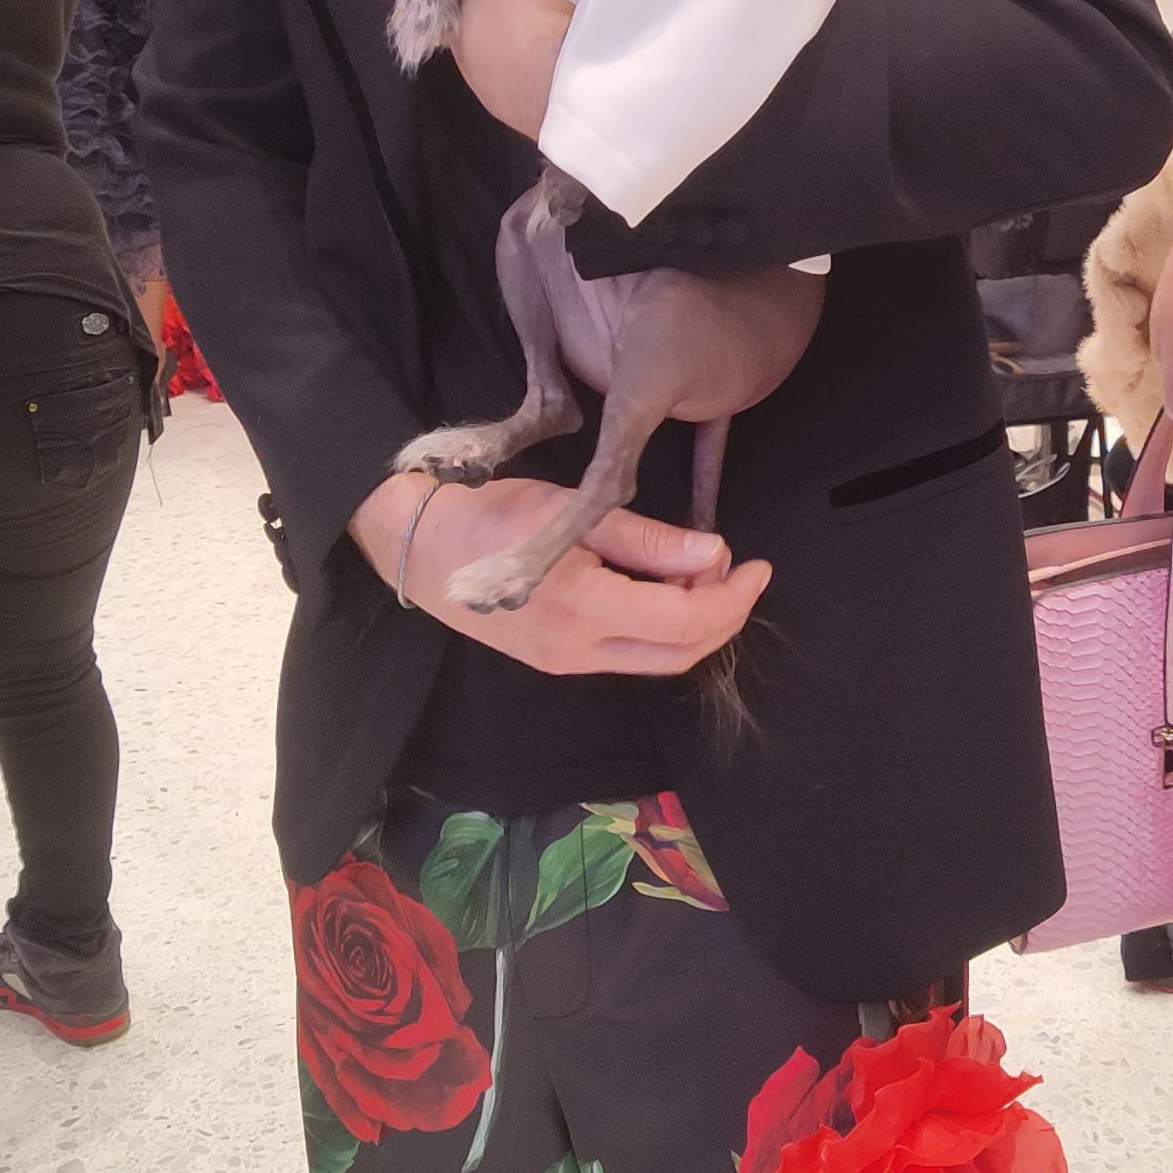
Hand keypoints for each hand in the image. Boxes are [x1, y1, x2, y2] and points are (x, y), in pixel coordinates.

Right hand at [350, 469, 769, 676]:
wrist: (414, 545)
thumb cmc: (489, 514)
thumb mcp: (570, 510)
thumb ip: (648, 538)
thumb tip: (715, 552)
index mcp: (582, 607)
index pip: (685, 619)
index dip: (732, 597)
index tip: (758, 565)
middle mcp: (577, 650)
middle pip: (680, 653)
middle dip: (725, 616)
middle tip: (744, 572)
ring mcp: (565, 662)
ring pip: (657, 659)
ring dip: (696, 625)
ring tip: (708, 574)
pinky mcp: (556, 660)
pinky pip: (628, 654)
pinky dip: (662, 627)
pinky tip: (666, 588)